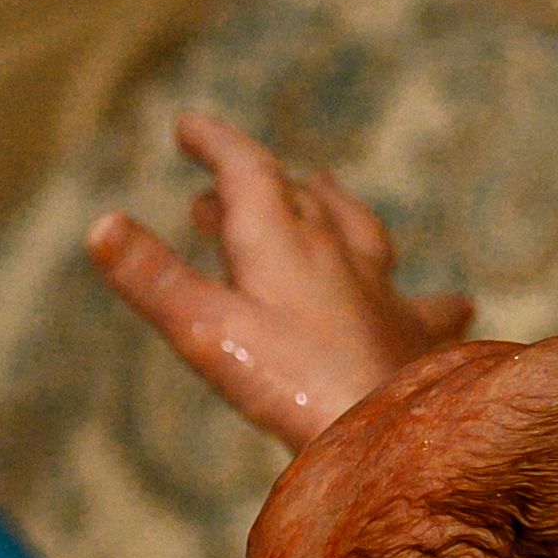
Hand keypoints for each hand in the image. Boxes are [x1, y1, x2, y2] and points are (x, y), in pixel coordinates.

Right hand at [86, 111, 472, 452]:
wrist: (395, 432)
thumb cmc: (294, 383)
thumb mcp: (205, 330)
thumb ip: (152, 279)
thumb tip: (99, 224)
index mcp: (280, 241)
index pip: (247, 169)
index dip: (215, 142)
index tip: (187, 125)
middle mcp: (336, 253)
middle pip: (295, 199)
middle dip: (253, 183)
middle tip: (215, 191)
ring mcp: (380, 291)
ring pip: (358, 230)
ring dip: (330, 206)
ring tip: (323, 189)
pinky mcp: (412, 335)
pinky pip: (424, 304)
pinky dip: (428, 297)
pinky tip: (458, 303)